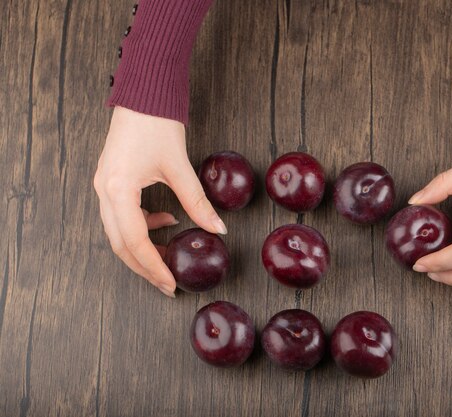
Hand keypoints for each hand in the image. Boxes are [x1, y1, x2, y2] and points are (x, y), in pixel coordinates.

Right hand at [94, 107, 226, 297]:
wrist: (142, 95)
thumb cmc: (156, 123)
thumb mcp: (179, 167)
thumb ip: (198, 202)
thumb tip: (217, 228)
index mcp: (117, 190)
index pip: (135, 241)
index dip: (154, 266)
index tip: (171, 284)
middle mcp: (103, 192)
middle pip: (120, 244)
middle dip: (145, 266)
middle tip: (168, 283)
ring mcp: (103, 187)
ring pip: (119, 233)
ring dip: (143, 249)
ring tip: (168, 257)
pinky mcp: (110, 182)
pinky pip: (122, 216)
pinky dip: (143, 225)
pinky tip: (166, 220)